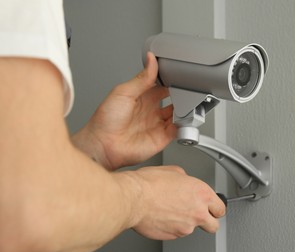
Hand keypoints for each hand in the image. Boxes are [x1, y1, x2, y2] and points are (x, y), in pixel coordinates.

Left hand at [72, 52, 176, 169]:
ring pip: (178, 114)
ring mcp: (157, 124)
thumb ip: (142, 77)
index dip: (170, 79)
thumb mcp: (123, 92)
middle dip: (181, 94)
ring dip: (184, 109)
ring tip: (187, 103)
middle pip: (173, 99)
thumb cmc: (106, 120)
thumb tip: (151, 59)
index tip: (179, 74)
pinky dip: (184, 124)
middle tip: (186, 90)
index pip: (162, 84)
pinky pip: (179, 130)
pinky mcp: (162, 138)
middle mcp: (151, 110)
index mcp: (141, 96)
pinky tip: (184, 119)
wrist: (103, 145)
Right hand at [123, 166, 225, 239]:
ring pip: (192, 229)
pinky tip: (162, 216)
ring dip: (185, 222)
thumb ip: (187, 180)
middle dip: (208, 221)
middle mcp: (197, 212)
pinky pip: (176, 233)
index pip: (220, 208)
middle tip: (199, 214)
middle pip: (214, 225)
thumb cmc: (150, 184)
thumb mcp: (174, 171)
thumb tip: (185, 182)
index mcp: (202, 194)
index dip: (216, 207)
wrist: (134, 199)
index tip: (212, 207)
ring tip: (171, 210)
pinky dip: (171, 226)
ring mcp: (185, 227)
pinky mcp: (172, 236)